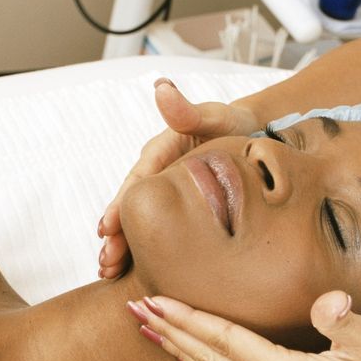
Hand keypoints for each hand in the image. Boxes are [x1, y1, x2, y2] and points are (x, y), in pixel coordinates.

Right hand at [97, 79, 258, 277]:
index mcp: (162, 152)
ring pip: (140, 220)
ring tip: (109, 273)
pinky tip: (132, 272)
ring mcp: (165, 191)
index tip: (107, 227)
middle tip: (105, 262)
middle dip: (115, 235)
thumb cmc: (235, 126)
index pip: (138, 181)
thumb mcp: (216, 117)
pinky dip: (143, 249)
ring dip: (122, 246)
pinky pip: (156, 227)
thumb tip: (161, 87)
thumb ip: (188, 111)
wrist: (255, 137)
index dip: (121, 204)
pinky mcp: (176, 206)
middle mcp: (157, 172)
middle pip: (132, 206)